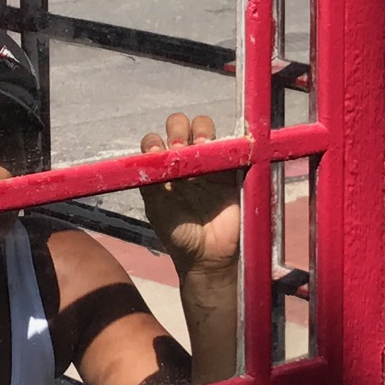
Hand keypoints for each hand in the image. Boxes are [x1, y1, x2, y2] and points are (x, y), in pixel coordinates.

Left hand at [138, 111, 240, 273]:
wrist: (208, 257)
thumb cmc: (179, 234)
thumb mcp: (157, 207)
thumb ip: (150, 181)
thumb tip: (150, 154)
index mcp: (165, 168)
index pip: (156, 141)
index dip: (155, 141)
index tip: (157, 151)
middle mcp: (187, 161)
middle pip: (181, 126)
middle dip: (178, 129)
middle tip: (179, 148)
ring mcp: (210, 163)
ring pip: (205, 128)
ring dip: (200, 129)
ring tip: (200, 145)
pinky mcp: (234, 170)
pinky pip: (232, 147)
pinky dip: (227, 142)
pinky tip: (218, 150)